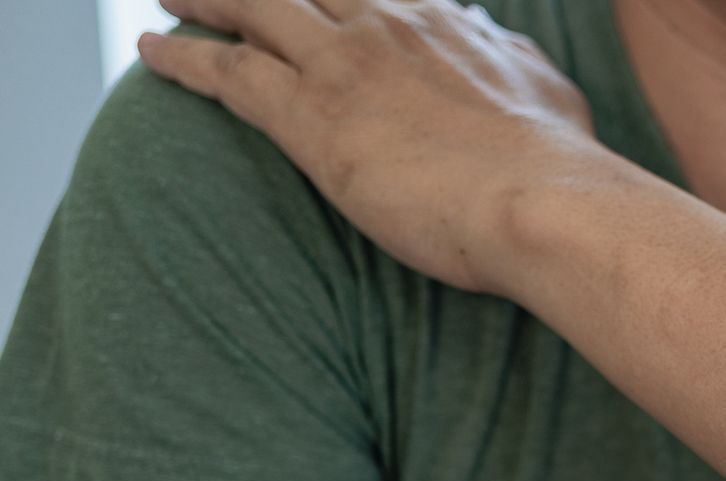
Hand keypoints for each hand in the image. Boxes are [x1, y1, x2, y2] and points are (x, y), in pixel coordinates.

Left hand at [139, 0, 601, 294]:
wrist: (547, 204)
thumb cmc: (561, 167)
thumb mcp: (549, 92)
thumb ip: (514, 63)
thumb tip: (506, 52)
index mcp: (440, 22)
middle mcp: (385, 25)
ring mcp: (344, 65)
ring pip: (251, 8)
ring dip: (204, 0)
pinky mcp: (311, 117)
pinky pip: (227, 73)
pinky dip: (183, 58)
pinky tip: (153, 52)